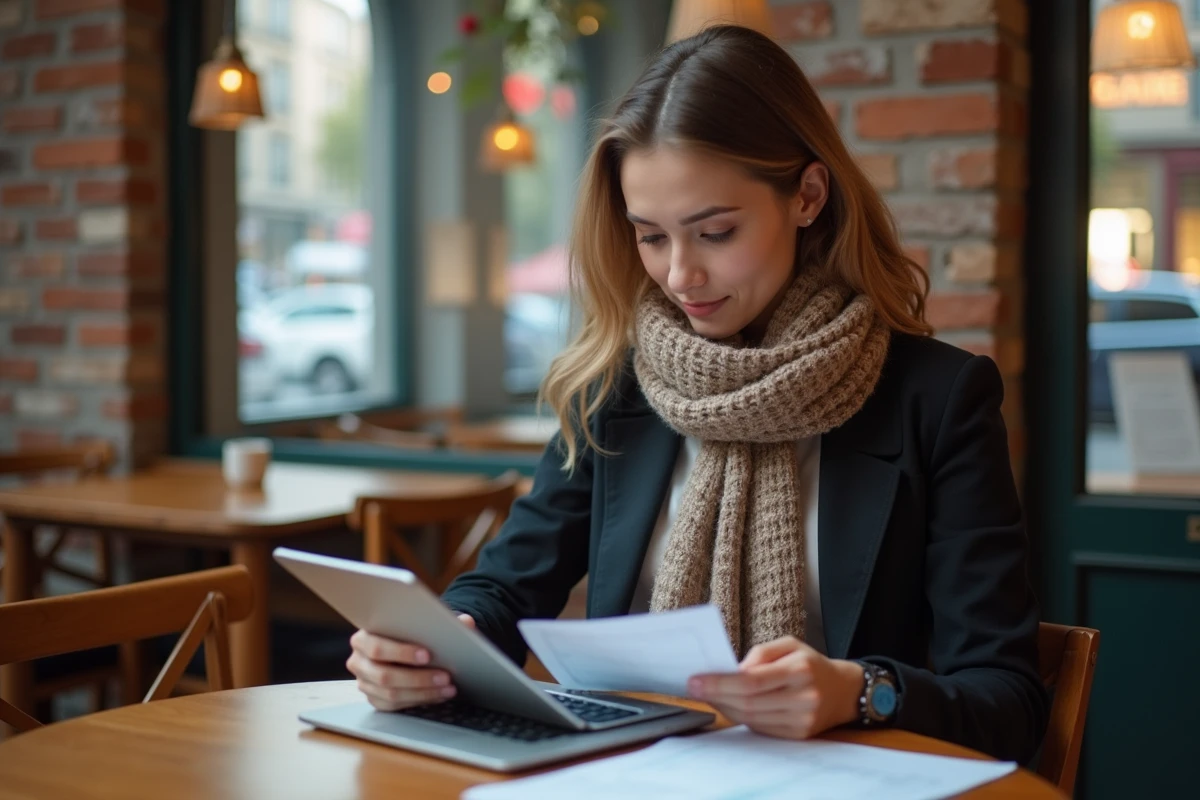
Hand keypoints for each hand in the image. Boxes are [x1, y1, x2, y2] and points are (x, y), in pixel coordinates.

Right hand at [346, 614, 475, 710]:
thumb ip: (444, 619)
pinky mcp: (374, 698)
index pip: (377, 646)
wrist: (404, 642)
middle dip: (417, 677)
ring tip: (447, 688)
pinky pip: (394, 706)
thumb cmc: (410, 629)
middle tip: (445, 676)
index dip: (401, 652)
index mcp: (363, 637)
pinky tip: (439, 695)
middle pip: (384, 675)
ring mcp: (364, 682)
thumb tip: (465, 622)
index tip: (428, 654)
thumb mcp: (423, 620)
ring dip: (423, 692)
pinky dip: (419, 700)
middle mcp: (358, 661)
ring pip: (391, 694)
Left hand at [687, 636, 863, 738]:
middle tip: (694, 688)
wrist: (843, 691)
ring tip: (709, 695)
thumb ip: (760, 654)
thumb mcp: (789, 645)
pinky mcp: (799, 735)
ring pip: (752, 718)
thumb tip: (733, 670)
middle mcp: (803, 698)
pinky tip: (730, 706)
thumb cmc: (810, 664)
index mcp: (800, 670)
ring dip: (725, 707)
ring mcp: (802, 720)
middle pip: (749, 703)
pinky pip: (761, 728)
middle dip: (716, 696)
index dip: (721, 683)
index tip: (696, 680)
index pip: (752, 681)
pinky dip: (741, 717)